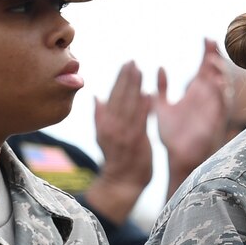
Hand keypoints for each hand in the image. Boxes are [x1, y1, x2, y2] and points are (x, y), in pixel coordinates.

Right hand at [85, 63, 154, 224]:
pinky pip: (140, 121)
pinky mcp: (136, 142)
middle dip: (127, 78)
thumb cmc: (117, 159)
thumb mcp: (103, 136)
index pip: (113, 95)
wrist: (122, 183)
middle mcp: (112, 127)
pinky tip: (148, 94)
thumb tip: (97, 97)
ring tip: (140, 71)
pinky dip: (144, 107)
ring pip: (129, 106)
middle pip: (120, 97)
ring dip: (135, 87)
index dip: (120, 79)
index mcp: (104, 123)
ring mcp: (124, 134)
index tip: (127, 64)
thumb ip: (101, 117)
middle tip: (133, 61)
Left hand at [155, 38, 229, 195]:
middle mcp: (207, 98)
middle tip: (211, 43)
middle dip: (216, 57)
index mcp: (196, 92)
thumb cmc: (172, 135)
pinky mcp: (216, 121)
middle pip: (217, 72)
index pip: (204, 67)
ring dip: (220, 73)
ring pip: (223, 86)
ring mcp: (214, 109)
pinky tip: (219, 83)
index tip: (205, 39)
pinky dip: (223, 94)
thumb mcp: (162, 107)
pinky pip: (224, 105)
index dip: (207, 53)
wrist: (177, 158)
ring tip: (212, 61)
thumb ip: (161, 88)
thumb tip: (160, 68)